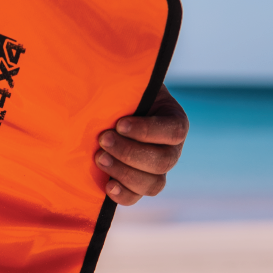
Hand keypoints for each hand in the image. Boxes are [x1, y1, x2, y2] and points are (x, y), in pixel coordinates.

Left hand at [94, 85, 188, 204]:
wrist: (105, 112)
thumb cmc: (117, 94)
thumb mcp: (126, 84)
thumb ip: (125, 82)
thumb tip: (106, 73)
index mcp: (174, 121)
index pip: (174, 131)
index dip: (148, 131)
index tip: (120, 124)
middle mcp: (170, 149)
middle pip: (163, 161)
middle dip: (130, 153)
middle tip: (102, 139)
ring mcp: (155, 171)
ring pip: (153, 184)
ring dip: (124, 173)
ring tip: (99, 158)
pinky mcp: (135, 185)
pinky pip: (136, 198)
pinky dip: (123, 195)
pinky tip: (107, 185)